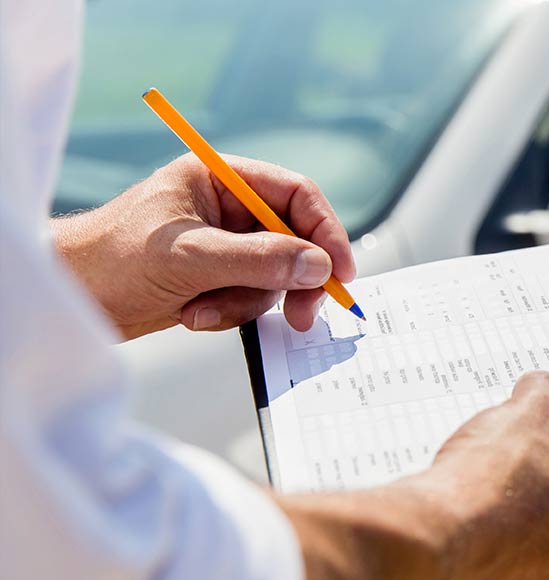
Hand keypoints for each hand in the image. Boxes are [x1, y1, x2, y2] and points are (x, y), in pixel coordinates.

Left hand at [51, 154, 355, 339]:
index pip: (295, 195)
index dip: (325, 231)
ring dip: (247, 301)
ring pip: (274, 275)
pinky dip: (230, 312)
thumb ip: (259, 259)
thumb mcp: (191, 257)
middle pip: (294, 239)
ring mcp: (223, 244)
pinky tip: (192, 314)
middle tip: (303, 313)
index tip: (340, 271)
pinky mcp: (216, 278)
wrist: (69, 300)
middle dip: (293, 279)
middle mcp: (227, 208)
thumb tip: (319, 266)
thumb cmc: (110, 260)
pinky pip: (251, 297)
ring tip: (204, 311)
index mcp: (220, 179)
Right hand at [279, 371, 548, 579]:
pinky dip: (502, 522)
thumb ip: (547, 395)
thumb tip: (541, 389)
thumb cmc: (501, 480)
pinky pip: (515, 546)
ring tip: (502, 463)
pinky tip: (479, 494)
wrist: (438, 533)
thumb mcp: (533, 412)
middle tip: (542, 438)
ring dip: (531, 499)